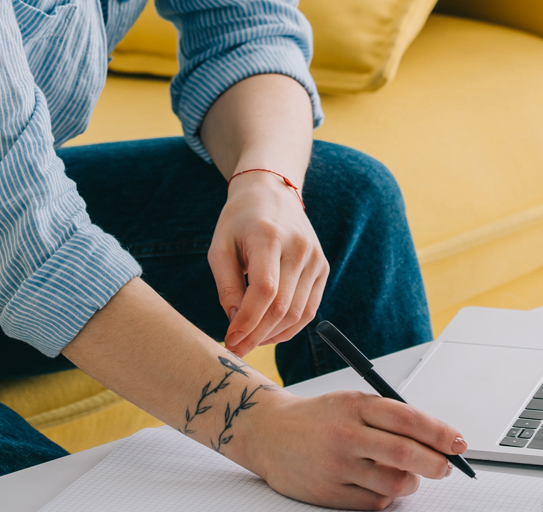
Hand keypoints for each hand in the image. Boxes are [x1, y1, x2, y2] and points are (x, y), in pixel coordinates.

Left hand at [211, 171, 327, 354]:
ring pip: (298, 314)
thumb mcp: (220, 248)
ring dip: (272, 335)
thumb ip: (227, 287)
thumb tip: (236, 323)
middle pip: (283, 307)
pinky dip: (290, 327)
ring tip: (250, 341)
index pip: (265, 291)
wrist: (272, 193)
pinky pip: (309, 309)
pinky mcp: (322, 268)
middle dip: (257, 335)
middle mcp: (299, 248)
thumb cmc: (239, 221)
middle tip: (236, 349)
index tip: (230, 340)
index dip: (248, 322)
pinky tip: (270, 332)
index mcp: (270, 237)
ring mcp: (315, 258)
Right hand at [227, 387, 467, 509]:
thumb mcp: (352, 401)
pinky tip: (379, 483)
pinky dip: (386, 495)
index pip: (408, 419)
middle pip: (405, 454)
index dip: (440, 432)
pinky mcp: (328, 493)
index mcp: (355, 405)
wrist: (269, 433)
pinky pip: (374, 502)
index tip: (458, 442)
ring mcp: (336, 466)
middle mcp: (345, 434)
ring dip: (412, 482)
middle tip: (447, 466)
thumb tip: (438, 439)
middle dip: (437, 463)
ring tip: (408, 474)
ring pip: (395, 483)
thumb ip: (391, 416)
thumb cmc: (320, 418)